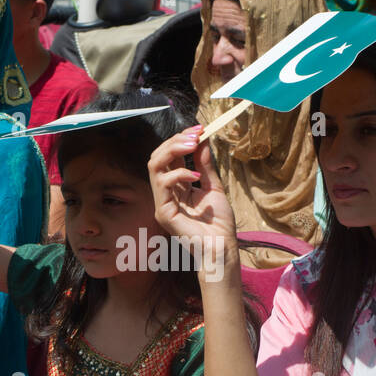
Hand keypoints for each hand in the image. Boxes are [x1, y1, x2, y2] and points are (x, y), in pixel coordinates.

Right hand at [149, 128, 236, 246]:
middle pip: (158, 157)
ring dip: (173, 150)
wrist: (222, 247)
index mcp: (176, 186)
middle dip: (175, 141)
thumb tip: (202, 140)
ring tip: (192, 145)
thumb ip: (205, 165)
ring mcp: (162, 203)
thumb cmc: (218, 224)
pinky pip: (162, 185)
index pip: (170, 156)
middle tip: (195, 134)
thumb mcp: (213, 187)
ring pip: (154, 166)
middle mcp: (165, 193)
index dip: (181, 139)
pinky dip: (178, 174)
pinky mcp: (163, 212)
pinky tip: (195, 176)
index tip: (199, 129)